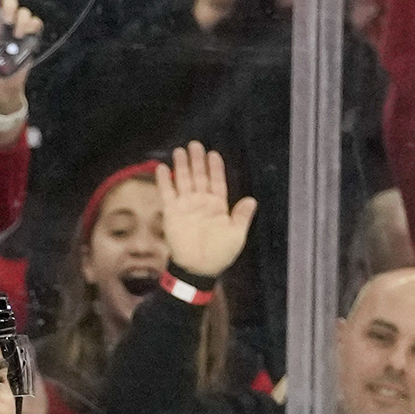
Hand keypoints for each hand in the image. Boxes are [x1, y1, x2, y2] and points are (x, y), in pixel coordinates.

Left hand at [0, 0, 42, 121]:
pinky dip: (32, 25)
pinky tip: (24, 35)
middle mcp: (3, 24)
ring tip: (16, 33)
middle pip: (10, 2)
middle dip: (9, 5)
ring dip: (21, 18)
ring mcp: (17, 32)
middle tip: (6, 19)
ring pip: (24, 12)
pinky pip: (36, 24)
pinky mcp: (30, 41)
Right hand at [155, 141, 257, 278]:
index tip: (213, 154)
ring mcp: (185, 206)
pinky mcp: (171, 212)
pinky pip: (167, 193)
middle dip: (197, 160)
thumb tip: (252, 200)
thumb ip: (242, 216)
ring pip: (183, 180)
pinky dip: (164, 180)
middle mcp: (201, 202)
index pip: (216, 181)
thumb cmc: (219, 254)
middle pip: (199, 176)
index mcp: (218, 206)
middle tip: (195, 145)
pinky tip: (162, 168)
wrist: (197, 268)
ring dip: (182, 166)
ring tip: (180, 151)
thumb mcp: (237, 235)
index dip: (215, 168)